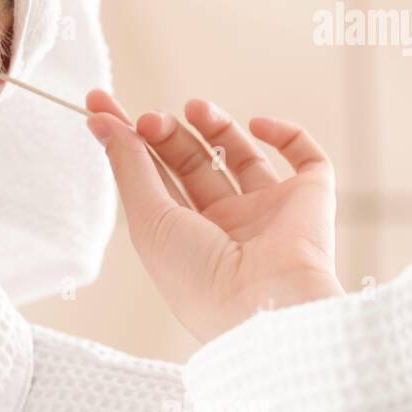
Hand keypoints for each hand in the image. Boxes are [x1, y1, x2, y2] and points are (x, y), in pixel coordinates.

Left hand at [85, 90, 343, 345]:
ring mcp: (267, 212)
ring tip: (194, 108)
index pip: (152, 179)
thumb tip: (103, 124)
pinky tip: (257, 124)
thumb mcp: (148, 221)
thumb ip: (129, 169)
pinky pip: (305, 158)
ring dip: (216, 126)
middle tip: (153, 118)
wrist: (265, 306)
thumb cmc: (199, 278)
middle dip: (167, 134)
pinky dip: (285, 133)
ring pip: (241, 156)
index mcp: (182, 237)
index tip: (100, 105)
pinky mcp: (310, 200)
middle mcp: (224, 225)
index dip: (128, 141)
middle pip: (192, 164)